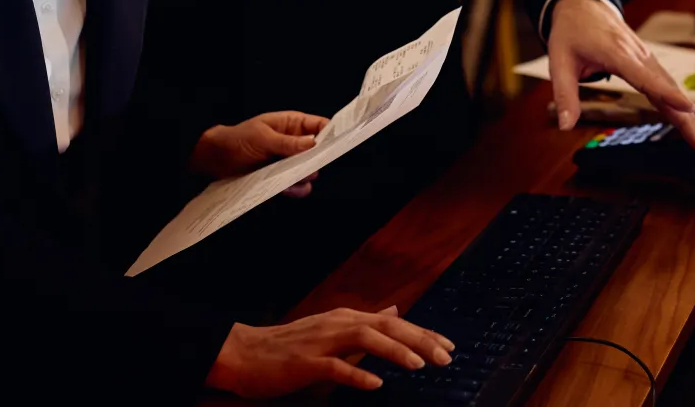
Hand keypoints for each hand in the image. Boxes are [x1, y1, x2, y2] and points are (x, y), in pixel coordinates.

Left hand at [189, 110, 330, 196]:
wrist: (216, 159)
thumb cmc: (237, 139)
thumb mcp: (262, 136)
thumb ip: (288, 142)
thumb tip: (313, 143)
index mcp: (291, 124)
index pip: (319, 126)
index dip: (331, 133)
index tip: (337, 143)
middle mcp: (293, 143)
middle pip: (318, 151)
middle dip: (317, 159)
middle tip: (312, 166)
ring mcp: (288, 161)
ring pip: (308, 171)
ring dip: (306, 176)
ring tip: (298, 178)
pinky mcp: (280, 178)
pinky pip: (296, 185)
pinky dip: (296, 189)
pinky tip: (290, 188)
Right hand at [205, 306, 453, 396]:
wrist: (244, 353)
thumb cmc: (290, 346)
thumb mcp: (333, 329)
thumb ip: (366, 322)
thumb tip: (395, 311)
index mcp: (346, 318)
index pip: (392, 323)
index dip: (422, 333)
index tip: (449, 345)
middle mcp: (337, 324)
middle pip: (385, 327)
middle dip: (419, 340)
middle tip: (446, 356)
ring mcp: (321, 342)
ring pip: (364, 339)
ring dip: (394, 351)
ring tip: (419, 365)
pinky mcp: (305, 363)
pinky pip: (334, 367)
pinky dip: (357, 373)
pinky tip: (376, 383)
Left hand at [547, 0, 694, 150]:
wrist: (583, 6)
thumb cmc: (571, 32)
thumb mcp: (558, 61)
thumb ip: (565, 94)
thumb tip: (564, 126)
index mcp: (616, 53)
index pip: (645, 77)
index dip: (668, 94)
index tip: (690, 108)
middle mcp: (637, 55)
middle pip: (666, 87)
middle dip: (686, 116)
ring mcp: (645, 57)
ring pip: (670, 86)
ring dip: (687, 114)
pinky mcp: (647, 61)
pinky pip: (666, 82)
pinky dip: (678, 102)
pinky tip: (688, 121)